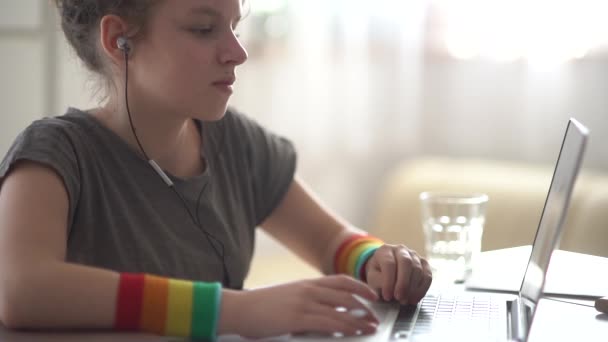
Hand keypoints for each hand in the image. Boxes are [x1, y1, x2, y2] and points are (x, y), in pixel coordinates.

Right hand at [220, 275, 379, 338]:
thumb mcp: (288, 297)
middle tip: (375, 316)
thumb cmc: (260, 306)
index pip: (340, 280)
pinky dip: (345, 326)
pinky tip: (353, 332)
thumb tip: (324, 313)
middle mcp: (308, 290)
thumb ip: (306, 301)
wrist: (240, 308)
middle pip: (345, 294)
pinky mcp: (297, 317)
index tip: (371, 294)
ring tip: (370, 326)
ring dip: (359, 318)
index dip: (359, 286)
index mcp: (306, 284)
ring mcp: (304, 302)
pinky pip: (328, 322)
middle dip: (364, 306)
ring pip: (341, 308)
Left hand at [365, 244, 431, 304]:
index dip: (388, 281)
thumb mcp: (372, 279)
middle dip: (403, 283)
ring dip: (412, 288)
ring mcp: (414, 255)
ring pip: (418, 269)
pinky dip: (422, 289)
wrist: (385, 271)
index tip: (386, 296)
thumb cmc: (378, 275)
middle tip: (399, 298)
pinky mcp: (424, 263)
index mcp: (385, 250)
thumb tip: (381, 293)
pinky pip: (427, 275)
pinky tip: (414, 298)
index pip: (389, 263)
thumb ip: (377, 284)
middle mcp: (401, 250)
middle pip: (406, 263)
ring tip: (405, 301)